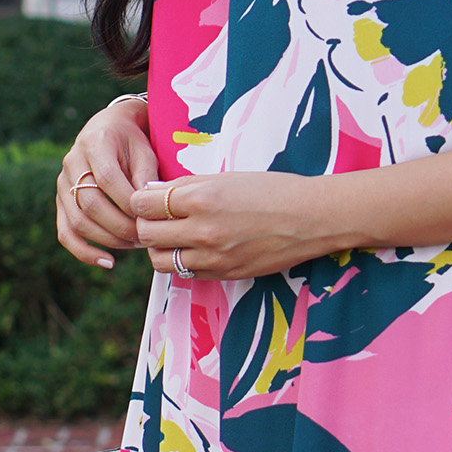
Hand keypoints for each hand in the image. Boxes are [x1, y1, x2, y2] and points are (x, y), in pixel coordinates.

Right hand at [56, 97, 156, 268]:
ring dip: (109, 240)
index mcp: (94, 143)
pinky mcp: (61, 202)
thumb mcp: (145, 150)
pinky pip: (66, 232)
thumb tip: (148, 207)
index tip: (150, 217)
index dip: (128, 202)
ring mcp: (62, 184)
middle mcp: (72, 162)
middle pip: (90, 204)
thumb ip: (147, 175)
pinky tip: (108, 262)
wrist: (110, 129)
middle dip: (121, 226)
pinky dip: (84, 252)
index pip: (106, 178)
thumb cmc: (133, 141)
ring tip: (136, 245)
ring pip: (78, 221)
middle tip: (147, 237)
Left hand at [129, 172, 338, 280]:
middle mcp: (203, 231)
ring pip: (160, 261)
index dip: (139, 200)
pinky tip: (194, 248)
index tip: (146, 199)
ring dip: (159, 248)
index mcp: (201, 199)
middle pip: (146, 235)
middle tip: (155, 218)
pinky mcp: (224, 274)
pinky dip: (182, 261)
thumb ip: (185, 186)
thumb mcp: (226, 177)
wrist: (312, 218)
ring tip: (172, 236)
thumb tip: (151, 191)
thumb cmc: (271, 190)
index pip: (144, 204)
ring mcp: (213, 257)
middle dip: (145, 225)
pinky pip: (186, 273)